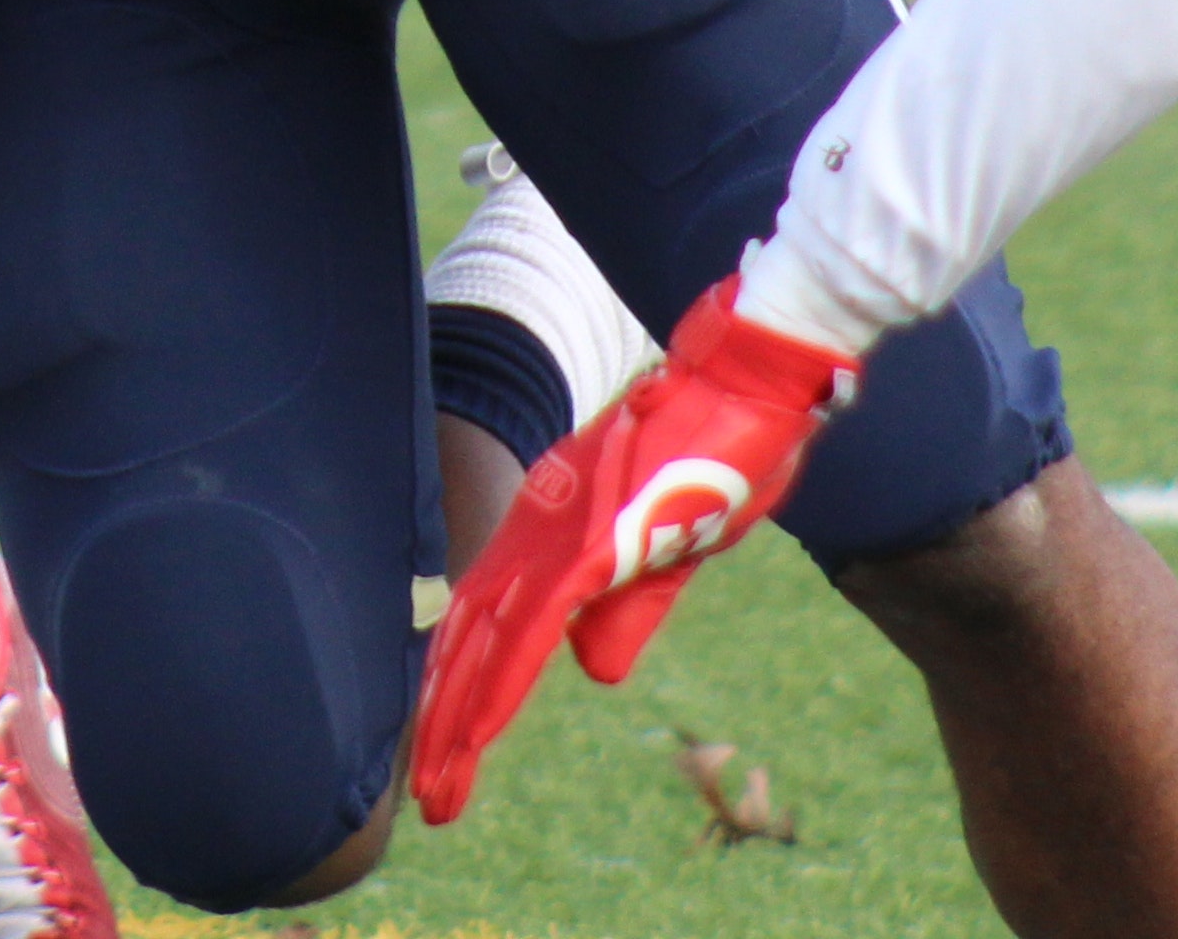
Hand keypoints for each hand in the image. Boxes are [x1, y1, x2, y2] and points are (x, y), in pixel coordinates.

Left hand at [409, 279, 858, 824]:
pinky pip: (530, 622)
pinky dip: (498, 678)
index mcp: (553, 533)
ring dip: (456, 714)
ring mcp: (556, 530)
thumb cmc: (722, 454)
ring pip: (484, 636)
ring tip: (435, 786)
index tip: (445, 755)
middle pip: (471, 636)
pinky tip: (478, 729)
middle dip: (445, 719)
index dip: (464, 687)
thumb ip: (628, 610)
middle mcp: (537, 529)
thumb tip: (590, 671)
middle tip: (426, 796)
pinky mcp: (589, 538)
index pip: (491, 622)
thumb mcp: (674, 553)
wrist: (750, 382)